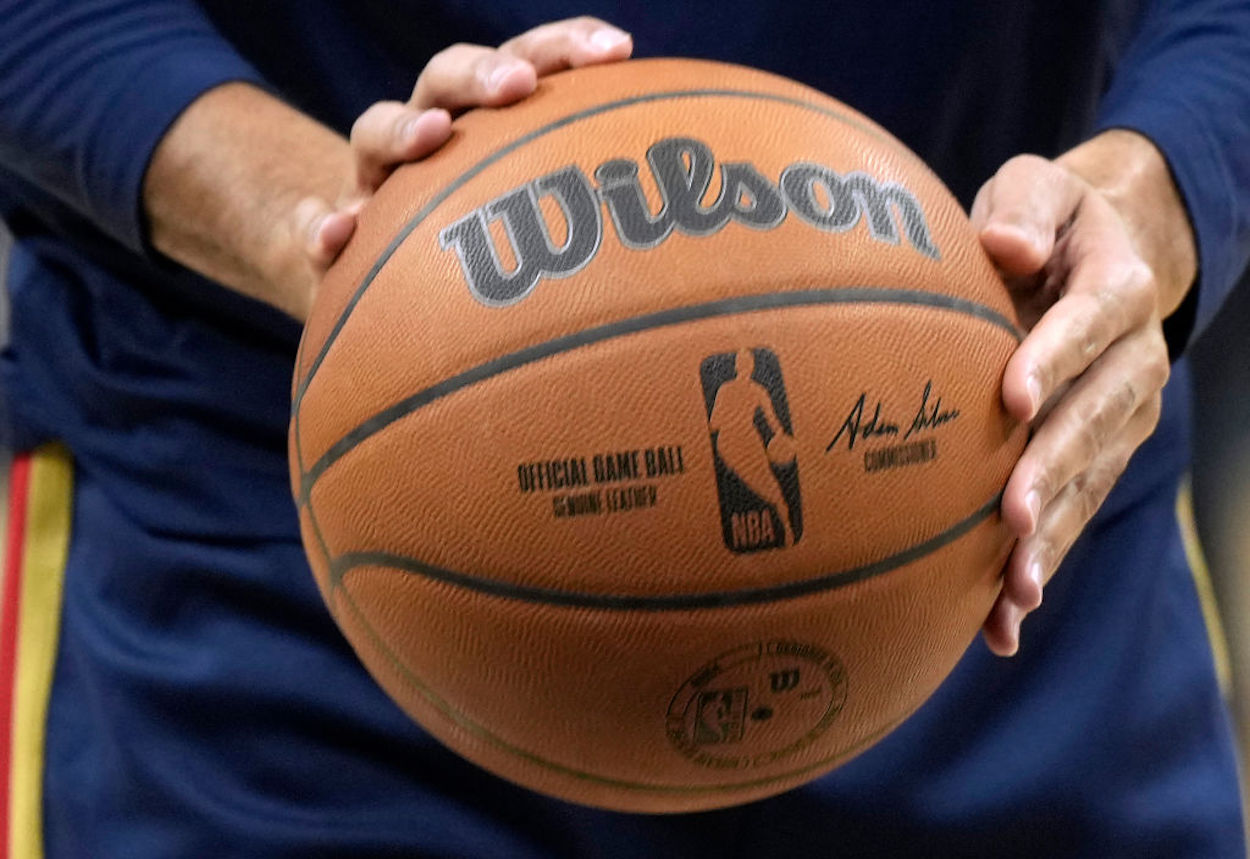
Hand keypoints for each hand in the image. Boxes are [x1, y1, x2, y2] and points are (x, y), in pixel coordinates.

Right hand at [294, 17, 633, 285]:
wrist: (387, 278)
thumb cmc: (484, 245)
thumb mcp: (534, 223)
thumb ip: (586, 209)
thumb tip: (690, 228)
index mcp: (483, 120)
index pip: (525, 63)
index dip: (565, 49)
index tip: (619, 51)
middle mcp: (428, 133)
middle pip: (446, 78)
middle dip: (482, 72)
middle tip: (518, 84)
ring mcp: (376, 180)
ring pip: (375, 130)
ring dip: (403, 129)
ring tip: (432, 137)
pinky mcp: (335, 232)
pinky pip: (315, 224)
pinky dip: (320, 225)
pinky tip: (337, 236)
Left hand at [970, 130, 1195, 655]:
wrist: (1098, 252)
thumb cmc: (1046, 218)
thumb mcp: (1037, 188)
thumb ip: (1023, 206)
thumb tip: (1002, 245)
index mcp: (1118, 287)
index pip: (1087, 323)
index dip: (1053, 359)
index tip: (1013, 399)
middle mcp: (1134, 359)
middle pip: (1097, 417)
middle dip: (1055, 470)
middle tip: (1013, 518)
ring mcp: (1124, 413)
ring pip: (1091, 479)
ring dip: (1054, 536)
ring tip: (1014, 590)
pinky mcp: (1101, 452)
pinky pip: (1077, 510)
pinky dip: (1044, 561)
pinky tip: (1003, 623)